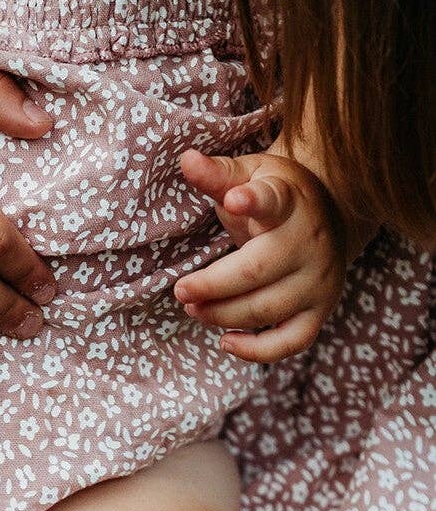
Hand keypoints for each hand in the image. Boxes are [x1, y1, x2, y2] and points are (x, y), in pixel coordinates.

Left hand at [175, 148, 346, 362]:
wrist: (330, 216)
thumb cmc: (277, 196)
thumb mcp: (249, 175)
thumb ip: (217, 174)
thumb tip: (185, 159)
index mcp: (289, 202)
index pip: (273, 200)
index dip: (254, 201)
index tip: (236, 199)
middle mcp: (309, 243)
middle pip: (257, 271)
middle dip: (212, 286)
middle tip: (180, 290)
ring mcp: (318, 280)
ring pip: (267, 309)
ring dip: (222, 316)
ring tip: (192, 308)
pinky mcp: (320, 310)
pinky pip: (291, 341)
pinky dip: (258, 351)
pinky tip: (226, 342)